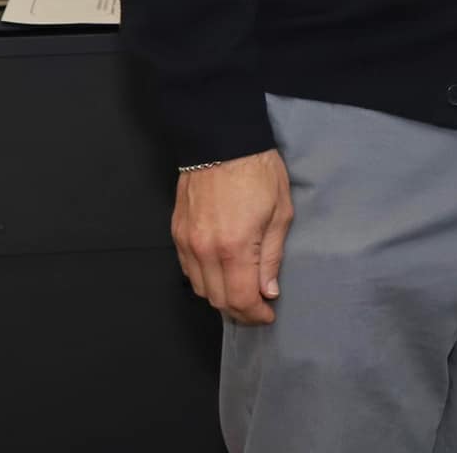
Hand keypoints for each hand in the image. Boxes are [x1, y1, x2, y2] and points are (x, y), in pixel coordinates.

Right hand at [172, 149, 292, 325]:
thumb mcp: (280, 212)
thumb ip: (271, 256)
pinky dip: (204, 279)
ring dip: (221, 296)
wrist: (222, 141)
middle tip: (258, 307)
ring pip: (200, 288)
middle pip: (217, 299)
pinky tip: (221, 273)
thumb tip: (268, 290)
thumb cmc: (258, 171)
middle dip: (239, 310)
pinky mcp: (177, 233)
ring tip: (242, 291)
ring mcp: (186, 243)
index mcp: (234, 247)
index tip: (268, 315)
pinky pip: (188, 269)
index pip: (240, 299)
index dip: (255, 314)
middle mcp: (204, 251)